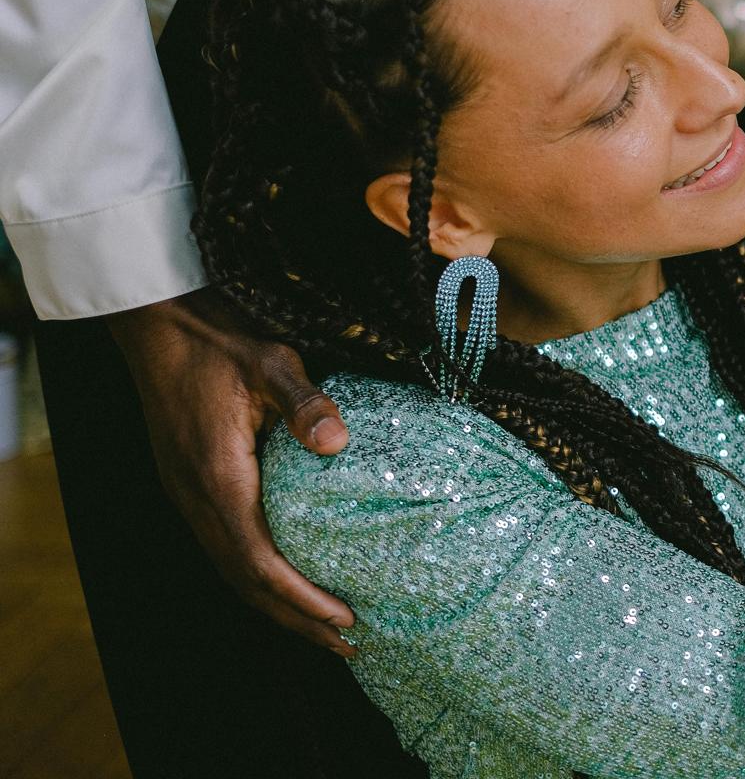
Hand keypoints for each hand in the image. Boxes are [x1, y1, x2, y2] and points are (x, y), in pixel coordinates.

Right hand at [105, 287, 358, 656]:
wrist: (161, 330)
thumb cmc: (221, 342)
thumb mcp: (271, 362)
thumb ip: (305, 402)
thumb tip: (339, 442)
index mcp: (219, 478)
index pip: (259, 561)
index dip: (300, 597)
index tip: (344, 619)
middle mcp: (199, 500)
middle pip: (247, 583)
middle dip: (298, 620)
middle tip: (351, 645)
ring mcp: (191, 498)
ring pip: (233, 573)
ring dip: (280, 607)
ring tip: (328, 631)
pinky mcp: (194, 489)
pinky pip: (227, 551)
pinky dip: (260, 581)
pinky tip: (289, 585)